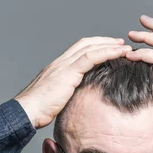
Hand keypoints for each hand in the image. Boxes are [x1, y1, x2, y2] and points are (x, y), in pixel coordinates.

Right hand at [14, 37, 131, 128]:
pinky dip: (108, 53)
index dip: (94, 47)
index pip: (77, 51)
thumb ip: (65, 97)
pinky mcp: (68, 72)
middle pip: (85, 44)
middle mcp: (60, 62)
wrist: (27, 111)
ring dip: (110, 45)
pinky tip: (120, 53)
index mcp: (56, 68)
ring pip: (90, 47)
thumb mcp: (55, 101)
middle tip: (120, 43)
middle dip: (104, 42)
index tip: (107, 48)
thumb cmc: (37, 111)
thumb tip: (75, 104)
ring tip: (125, 47)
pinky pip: (92, 57)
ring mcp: (64, 65)